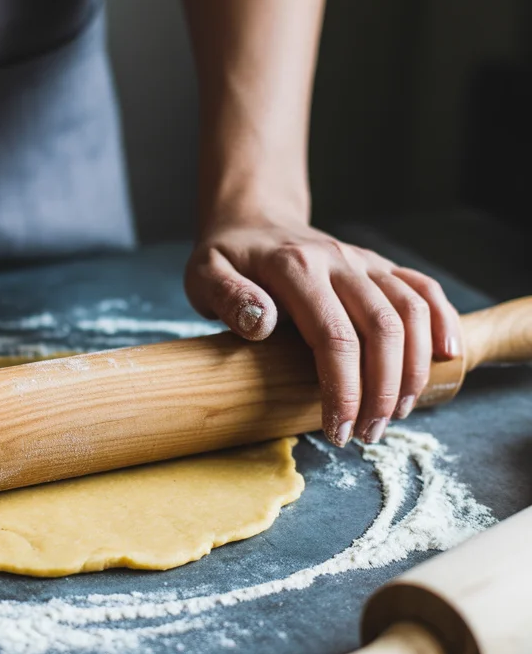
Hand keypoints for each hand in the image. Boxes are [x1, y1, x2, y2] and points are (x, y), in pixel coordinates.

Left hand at [186, 218, 461, 446]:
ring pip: (410, 312)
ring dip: (412, 368)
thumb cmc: (226, 258)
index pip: (333, 336)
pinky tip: (447, 357)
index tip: (338, 430)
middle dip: (382, 390)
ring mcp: (364, 262)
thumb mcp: (205, 275)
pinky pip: (422, 288)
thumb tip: (261, 323)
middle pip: (382, 329)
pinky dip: (442, 321)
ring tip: (398, 413)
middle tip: (368, 434)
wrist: (252, 220)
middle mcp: (338, 262)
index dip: (343, 389)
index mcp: (295, 268)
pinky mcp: (379, 266)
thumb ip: (229, 298)